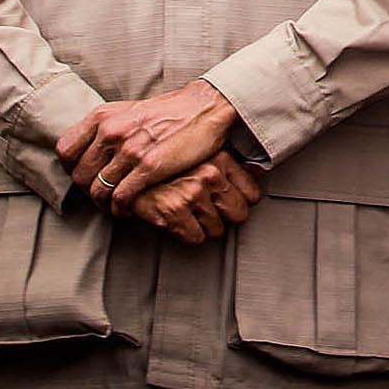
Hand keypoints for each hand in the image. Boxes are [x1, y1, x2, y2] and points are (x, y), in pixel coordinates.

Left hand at [59, 78, 241, 206]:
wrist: (204, 107)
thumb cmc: (168, 111)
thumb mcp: (129, 111)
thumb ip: (107, 128)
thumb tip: (90, 151)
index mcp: (103, 116)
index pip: (65, 151)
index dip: (71, 169)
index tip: (84, 176)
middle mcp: (111, 132)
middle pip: (80, 175)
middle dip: (88, 191)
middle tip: (101, 196)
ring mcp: (129, 150)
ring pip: (98, 190)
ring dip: (103, 204)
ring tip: (114, 206)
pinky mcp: (149, 167)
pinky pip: (121, 198)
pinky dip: (120, 209)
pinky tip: (128, 210)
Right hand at [127, 153, 264, 243]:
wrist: (128, 160)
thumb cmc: (166, 156)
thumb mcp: (202, 150)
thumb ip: (229, 161)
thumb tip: (261, 170)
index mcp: (220, 158)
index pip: (252, 194)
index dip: (240, 201)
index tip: (230, 201)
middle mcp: (210, 174)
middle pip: (239, 214)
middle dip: (225, 217)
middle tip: (209, 210)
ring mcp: (193, 192)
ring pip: (217, 229)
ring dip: (204, 226)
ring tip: (189, 213)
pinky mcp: (174, 210)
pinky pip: (196, 238)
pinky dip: (188, 235)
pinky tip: (179, 221)